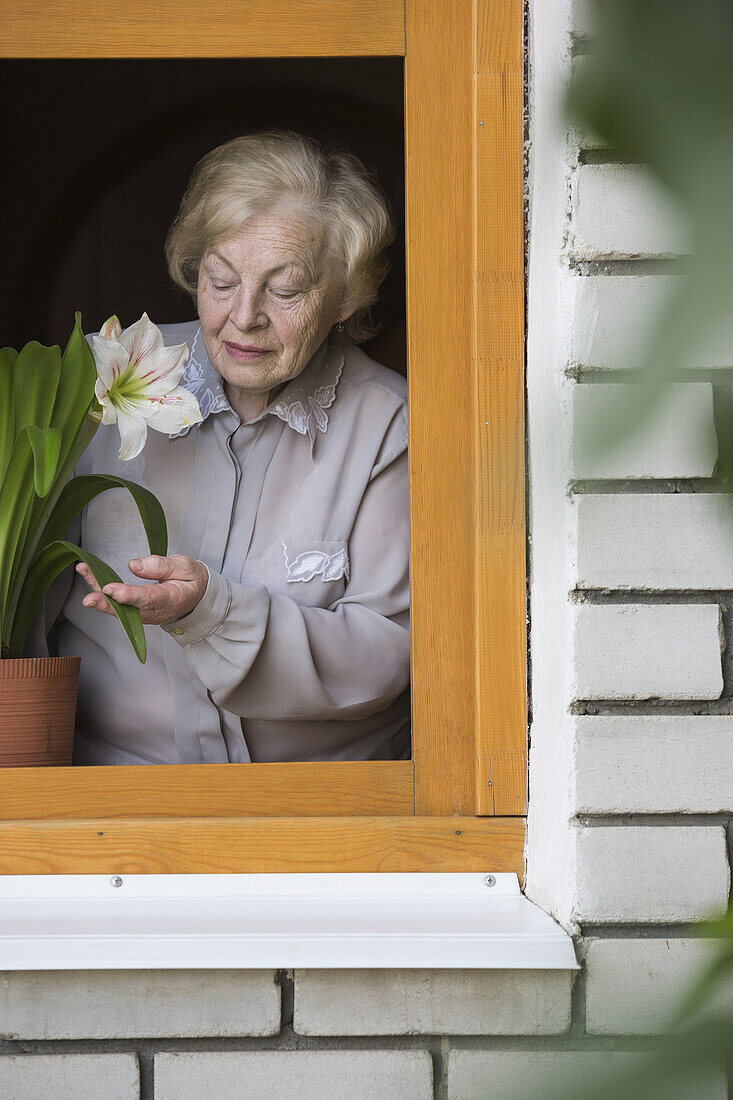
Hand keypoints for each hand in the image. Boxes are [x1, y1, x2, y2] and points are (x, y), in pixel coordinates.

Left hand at [77, 555, 207, 625]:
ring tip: (84, 572)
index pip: (148, 599)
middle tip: (89, 599)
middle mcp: (156, 611)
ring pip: (120, 609)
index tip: (110, 589)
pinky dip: (103, 594)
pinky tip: (90, 577)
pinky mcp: (138, 613)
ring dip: (100, 595)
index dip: (128, 595)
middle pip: (129, 611)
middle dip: (106, 604)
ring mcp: (146, 615)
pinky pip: (119, 607)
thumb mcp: (184, 566)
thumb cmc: (191, 579)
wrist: (197, 596)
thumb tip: (134, 565)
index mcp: (172, 598)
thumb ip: (161, 566)